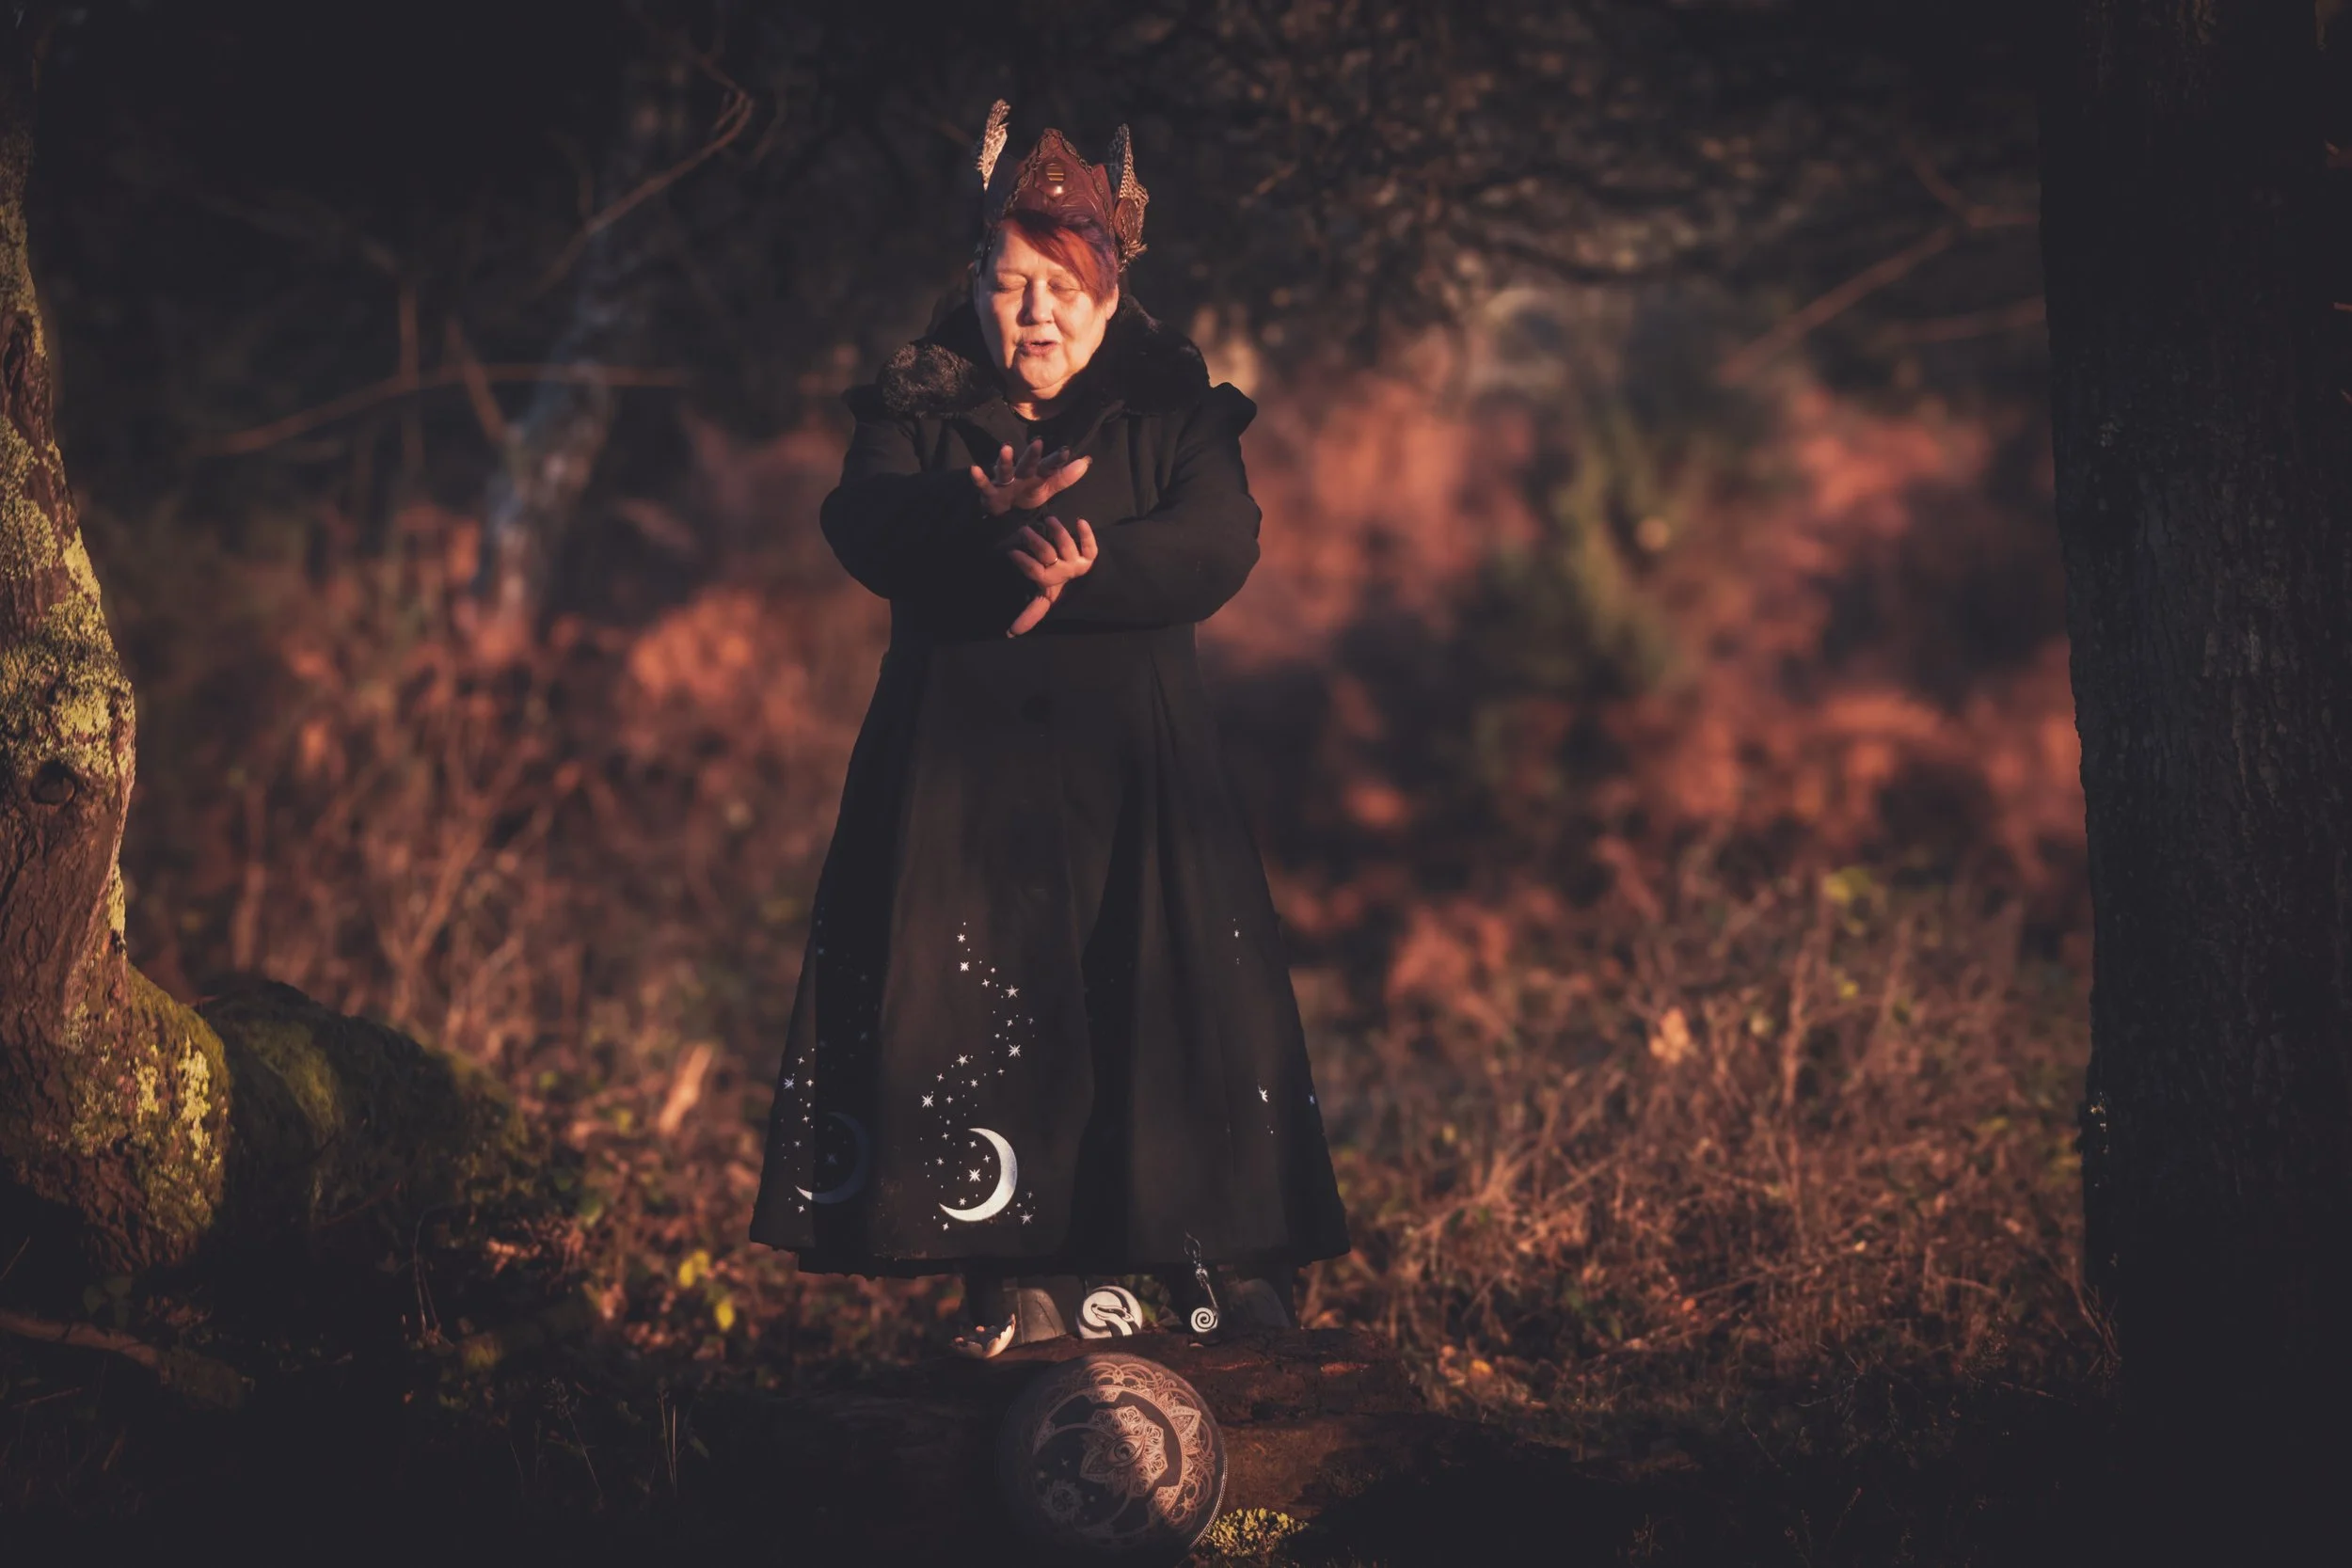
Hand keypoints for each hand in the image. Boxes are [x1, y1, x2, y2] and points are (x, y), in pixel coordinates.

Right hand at [969, 439, 1089, 517]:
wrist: (1004, 511)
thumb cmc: (1026, 493)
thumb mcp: (1047, 487)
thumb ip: (1065, 477)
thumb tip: (1086, 461)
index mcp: (1035, 473)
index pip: (1048, 466)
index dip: (1057, 460)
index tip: (1067, 451)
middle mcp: (1020, 473)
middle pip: (1027, 463)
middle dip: (1032, 454)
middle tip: (1038, 442)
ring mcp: (1004, 481)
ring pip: (1005, 470)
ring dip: (1005, 460)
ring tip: (1006, 448)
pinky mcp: (990, 492)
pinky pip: (984, 484)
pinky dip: (978, 477)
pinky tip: (974, 469)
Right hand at [1004, 516, 1097, 636]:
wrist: (1093, 589)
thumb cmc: (1063, 590)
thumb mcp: (1046, 600)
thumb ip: (1031, 613)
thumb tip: (1010, 634)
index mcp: (1050, 582)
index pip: (1035, 572)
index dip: (1024, 562)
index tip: (1012, 552)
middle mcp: (1064, 571)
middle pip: (1048, 554)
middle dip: (1035, 542)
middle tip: (1024, 530)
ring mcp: (1078, 563)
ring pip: (1067, 545)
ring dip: (1058, 532)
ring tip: (1049, 520)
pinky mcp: (1090, 557)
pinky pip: (1091, 546)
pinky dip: (1087, 534)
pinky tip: (1080, 521)